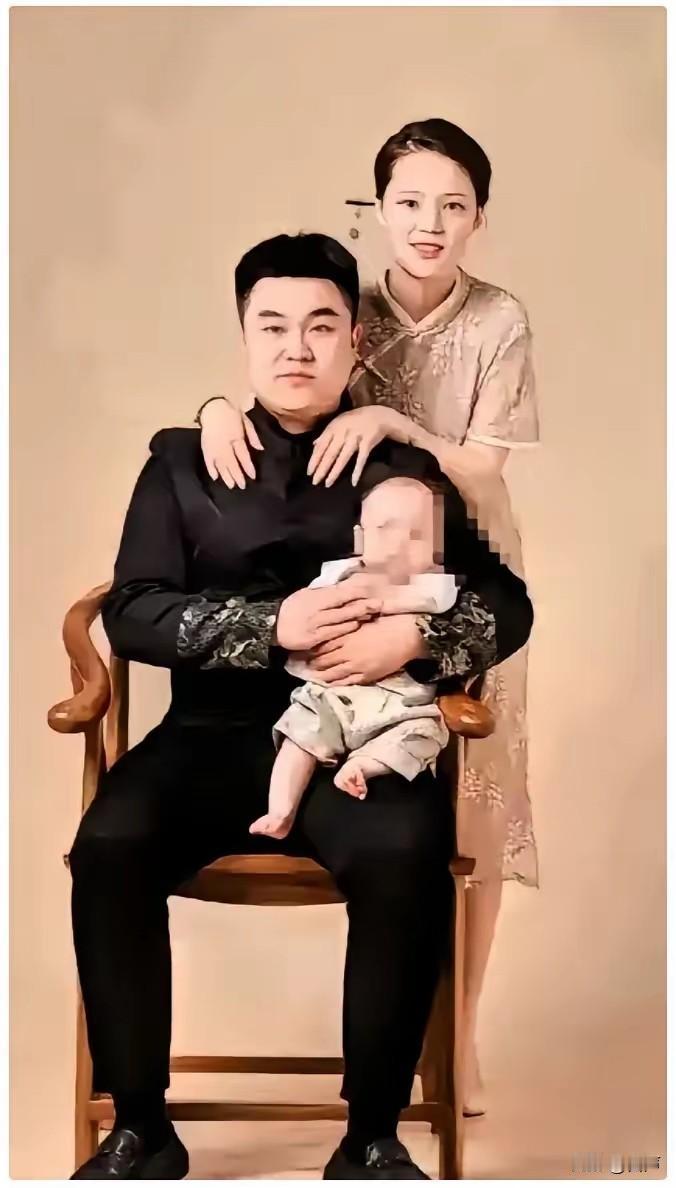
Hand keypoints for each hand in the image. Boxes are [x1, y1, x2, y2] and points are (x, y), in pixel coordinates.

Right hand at [200, 397, 262, 488]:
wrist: (212, 406)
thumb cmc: (231, 413)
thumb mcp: (245, 421)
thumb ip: (252, 436)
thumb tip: (260, 448)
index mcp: (235, 436)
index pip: (242, 455)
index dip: (247, 466)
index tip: (252, 476)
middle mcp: (224, 443)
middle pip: (231, 462)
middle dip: (237, 475)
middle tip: (241, 486)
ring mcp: (213, 446)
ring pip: (220, 464)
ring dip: (225, 475)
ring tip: (230, 485)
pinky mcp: (205, 447)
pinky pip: (207, 460)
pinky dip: (211, 469)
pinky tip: (215, 477)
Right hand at [275, 585, 382, 652]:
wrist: (273, 626)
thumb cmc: (292, 609)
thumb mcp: (305, 594)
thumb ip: (322, 592)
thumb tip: (342, 586)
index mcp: (314, 596)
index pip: (339, 592)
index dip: (356, 591)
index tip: (370, 589)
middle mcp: (316, 608)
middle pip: (344, 604)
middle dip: (363, 603)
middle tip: (380, 602)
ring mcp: (316, 624)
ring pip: (341, 618)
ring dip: (358, 615)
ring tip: (373, 612)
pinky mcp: (315, 638)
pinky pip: (334, 632)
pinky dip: (346, 628)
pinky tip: (356, 625)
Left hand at [306, 614, 425, 684]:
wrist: (406, 636)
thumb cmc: (386, 624)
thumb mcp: (362, 621)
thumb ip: (346, 626)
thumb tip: (333, 627)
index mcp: (346, 636)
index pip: (322, 645)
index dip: (312, 648)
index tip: (306, 649)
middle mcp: (348, 652)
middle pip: (323, 660)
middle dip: (313, 663)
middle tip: (306, 664)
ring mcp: (356, 666)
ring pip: (332, 674)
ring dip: (321, 675)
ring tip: (315, 675)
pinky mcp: (366, 676)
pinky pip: (346, 682)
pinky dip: (335, 683)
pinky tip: (330, 683)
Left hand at [307, 406, 411, 487]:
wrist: (378, 415)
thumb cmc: (356, 420)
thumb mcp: (339, 422)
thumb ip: (327, 434)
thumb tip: (314, 444)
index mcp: (334, 427)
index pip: (321, 446)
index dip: (314, 460)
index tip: (309, 472)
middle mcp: (343, 432)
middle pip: (330, 453)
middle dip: (321, 468)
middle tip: (315, 481)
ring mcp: (356, 437)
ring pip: (343, 458)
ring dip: (335, 472)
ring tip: (328, 483)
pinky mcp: (368, 443)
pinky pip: (362, 459)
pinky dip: (357, 470)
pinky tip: (353, 482)